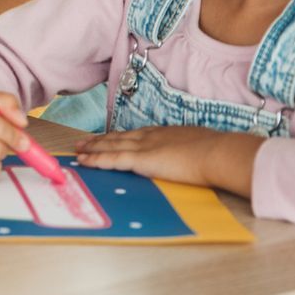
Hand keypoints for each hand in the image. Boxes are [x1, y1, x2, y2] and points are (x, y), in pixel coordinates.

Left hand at [73, 125, 261, 193]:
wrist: (217, 153)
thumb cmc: (215, 152)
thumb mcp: (199, 147)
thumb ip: (189, 151)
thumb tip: (193, 157)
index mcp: (164, 133)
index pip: (135, 134)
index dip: (118, 136)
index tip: (107, 137)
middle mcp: (149, 136)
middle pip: (117, 137)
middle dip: (98, 140)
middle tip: (81, 141)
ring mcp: (144, 146)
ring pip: (110, 146)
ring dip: (92, 148)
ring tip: (77, 150)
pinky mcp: (141, 159)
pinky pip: (112, 160)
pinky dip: (95, 160)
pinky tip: (83, 161)